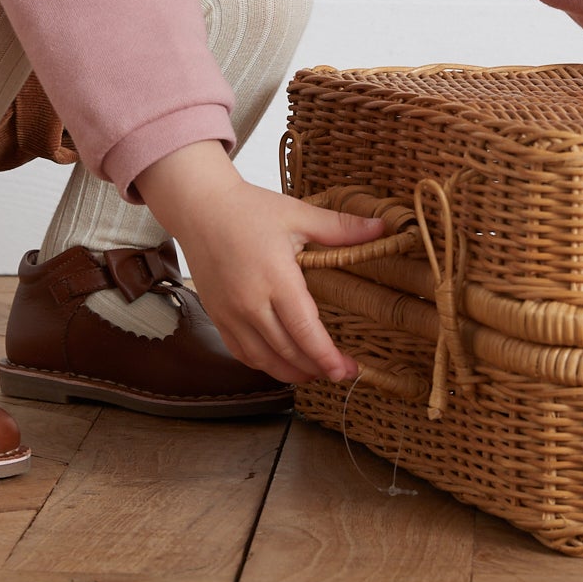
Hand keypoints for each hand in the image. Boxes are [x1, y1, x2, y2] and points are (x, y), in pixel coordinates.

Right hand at [135, 141, 384, 383]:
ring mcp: (230, 313)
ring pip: (264, 359)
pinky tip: (281, 363)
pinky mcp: (217, 315)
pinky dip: (264, 364)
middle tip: (341, 374)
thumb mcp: (298, 214)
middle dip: (316, 369)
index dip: (328, 357)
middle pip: (287, 352)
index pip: (306, 332)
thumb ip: (340, 229)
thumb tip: (382, 229)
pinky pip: (241, 352)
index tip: (348, 371)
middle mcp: (251, 303)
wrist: (199, 207)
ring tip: (315, 373)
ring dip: (292, 372)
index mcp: (276, 278)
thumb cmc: (249, 209)